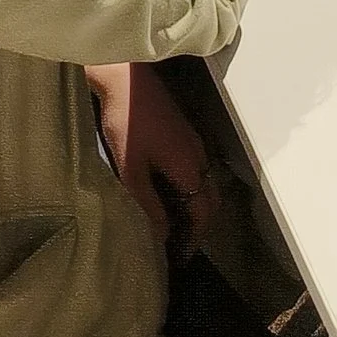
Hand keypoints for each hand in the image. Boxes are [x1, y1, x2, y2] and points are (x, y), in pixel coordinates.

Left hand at [87, 60, 220, 255]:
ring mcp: (193, 142)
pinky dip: (189, 191)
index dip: (194, 238)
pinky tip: (168, 195)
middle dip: (200, 226)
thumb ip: (148, 204)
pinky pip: (196, 171)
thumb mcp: (131, 170)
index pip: (203, 212)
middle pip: (210, 199)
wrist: (126, 79)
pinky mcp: (183, 134)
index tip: (181, 258)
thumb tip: (162, 236)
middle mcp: (198, 155)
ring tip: (173, 226)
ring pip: (205, 184)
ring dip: (195, 208)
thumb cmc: (126, 123)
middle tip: (180, 246)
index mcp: (189, 166)